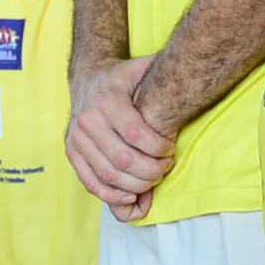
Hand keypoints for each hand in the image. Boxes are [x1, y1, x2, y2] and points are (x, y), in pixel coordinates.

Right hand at [66, 54, 175, 218]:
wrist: (88, 77)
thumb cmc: (123, 77)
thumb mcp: (142, 67)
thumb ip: (164, 72)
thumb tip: (193, 75)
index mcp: (107, 100)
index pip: (136, 134)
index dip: (158, 149)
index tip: (171, 150)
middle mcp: (88, 120)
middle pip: (124, 159)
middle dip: (152, 170)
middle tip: (166, 168)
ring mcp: (76, 138)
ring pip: (109, 174)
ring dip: (136, 185)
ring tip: (153, 180)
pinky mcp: (71, 152)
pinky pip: (91, 182)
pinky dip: (112, 196)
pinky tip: (131, 197)